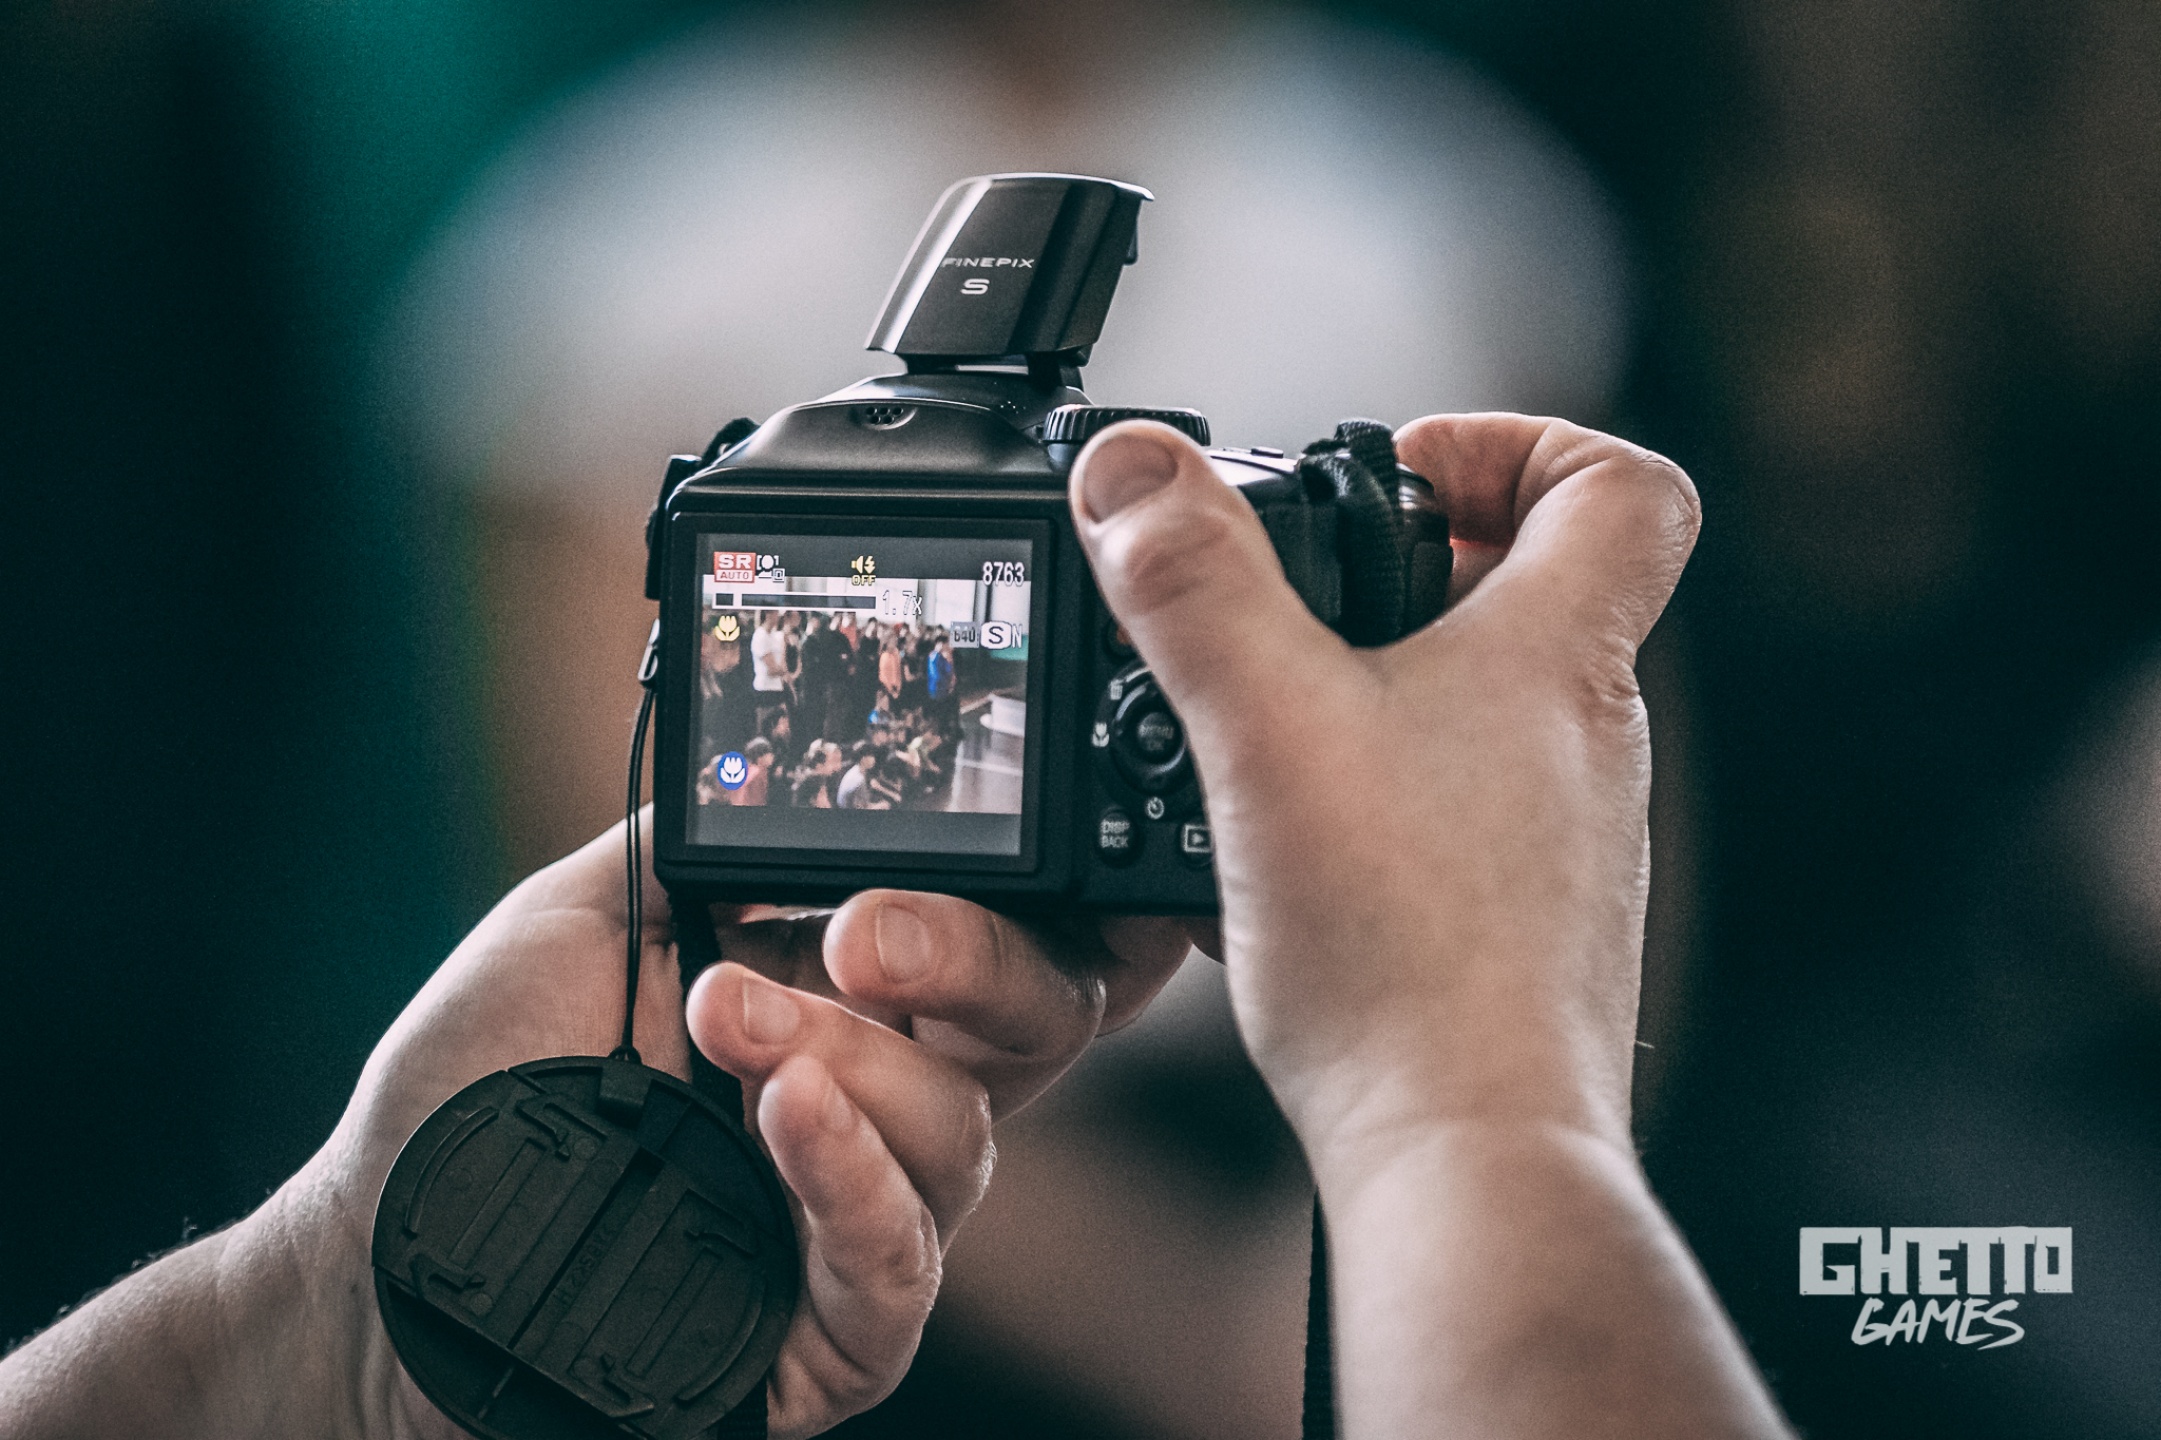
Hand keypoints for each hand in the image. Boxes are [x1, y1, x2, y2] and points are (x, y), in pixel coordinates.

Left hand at [15, 818, 1193, 1439]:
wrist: (373, 1243)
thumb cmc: (470, 1086)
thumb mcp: (577, 919)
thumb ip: (701, 848)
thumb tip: (788, 774)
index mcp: (839, 1003)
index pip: (987, 948)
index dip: (997, 912)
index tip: (915, 872)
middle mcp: (869, 1109)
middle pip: (1019, 1036)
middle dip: (970, 965)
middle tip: (862, 937)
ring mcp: (852, 1222)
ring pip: (958, 1141)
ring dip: (862, 1067)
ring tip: (735, 1030)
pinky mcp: (824, 1338)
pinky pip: (897, 1268)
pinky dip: (856, 1184)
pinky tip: (790, 1119)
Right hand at [1070, 418, 1785, 1439]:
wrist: (1462, 1151)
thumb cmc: (1405, 954)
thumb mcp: (1266, 732)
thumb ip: (1193, 589)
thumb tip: (1131, 470)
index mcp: (1557, 659)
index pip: (1622, 483)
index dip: (1514, 444)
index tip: (1402, 477)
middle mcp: (1581, 740)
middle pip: (1529, 590)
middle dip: (1400, 573)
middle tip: (1290, 608)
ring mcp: (1562, 836)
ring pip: (1479, 708)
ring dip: (1374, 692)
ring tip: (1265, 736)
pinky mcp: (1521, 919)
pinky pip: (1452, 812)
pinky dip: (1372, 796)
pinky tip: (1281, 850)